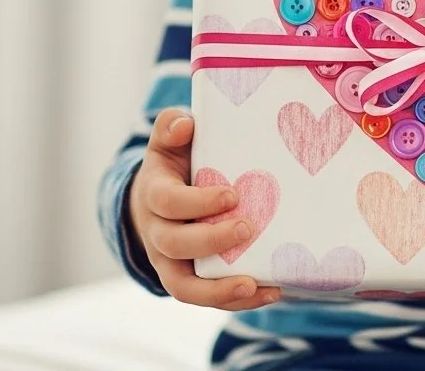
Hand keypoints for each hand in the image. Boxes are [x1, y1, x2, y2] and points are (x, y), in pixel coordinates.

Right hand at [128, 108, 280, 310]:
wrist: (155, 197)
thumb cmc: (173, 161)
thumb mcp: (168, 139)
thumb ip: (172, 126)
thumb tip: (185, 124)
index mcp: (154, 195)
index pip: (168, 203)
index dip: (197, 202)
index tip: (232, 195)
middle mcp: (157, 233)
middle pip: (175, 245)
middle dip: (211, 240)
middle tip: (247, 229)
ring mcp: (169, 261)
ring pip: (184, 286)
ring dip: (219, 289)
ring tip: (255, 284)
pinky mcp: (187, 278)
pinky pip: (205, 297)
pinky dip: (235, 299)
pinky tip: (271, 291)